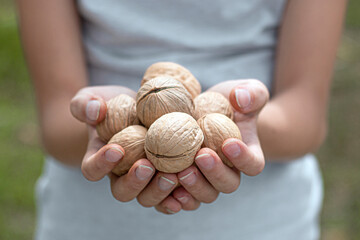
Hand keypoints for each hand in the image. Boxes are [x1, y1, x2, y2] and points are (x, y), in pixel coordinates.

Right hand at [70, 86, 179, 212]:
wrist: (136, 109)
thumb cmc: (111, 104)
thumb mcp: (92, 98)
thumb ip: (85, 104)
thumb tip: (96, 110)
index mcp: (99, 160)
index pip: (93, 169)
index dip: (102, 163)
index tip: (116, 148)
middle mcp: (120, 175)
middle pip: (122, 192)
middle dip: (134, 183)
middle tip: (147, 166)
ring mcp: (143, 179)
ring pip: (147, 198)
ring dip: (159, 191)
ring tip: (173, 176)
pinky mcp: (163, 177)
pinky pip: (170, 195)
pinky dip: (179, 196)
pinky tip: (188, 187)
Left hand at [155, 79, 268, 213]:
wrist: (204, 111)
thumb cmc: (227, 101)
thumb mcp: (245, 91)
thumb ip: (252, 93)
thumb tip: (241, 98)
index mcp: (247, 155)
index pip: (253, 164)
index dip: (243, 158)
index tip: (228, 142)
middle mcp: (229, 173)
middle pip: (228, 184)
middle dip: (215, 174)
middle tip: (201, 156)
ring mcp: (207, 181)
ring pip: (206, 195)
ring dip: (195, 188)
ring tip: (180, 172)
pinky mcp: (186, 182)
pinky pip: (184, 198)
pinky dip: (175, 198)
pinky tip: (165, 185)